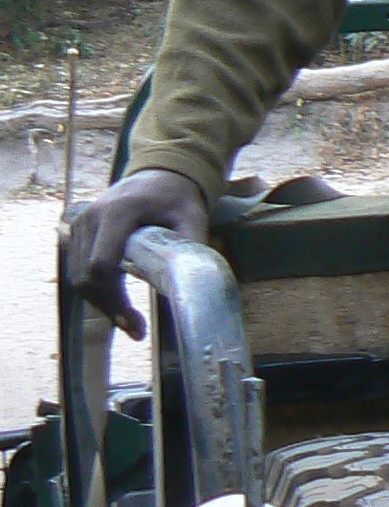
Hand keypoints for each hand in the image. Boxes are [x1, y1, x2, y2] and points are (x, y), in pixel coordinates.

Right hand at [67, 168, 211, 337]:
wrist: (158, 175)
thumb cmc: (178, 198)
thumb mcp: (194, 218)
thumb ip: (190, 247)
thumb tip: (188, 288)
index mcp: (118, 212)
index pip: (102, 264)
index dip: (113, 298)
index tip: (132, 323)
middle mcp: (91, 217)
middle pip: (85, 275)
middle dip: (107, 307)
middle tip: (135, 330)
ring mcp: (80, 224)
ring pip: (77, 275)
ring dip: (100, 303)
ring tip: (130, 323)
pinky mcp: (78, 232)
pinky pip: (78, 268)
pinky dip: (95, 290)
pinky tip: (118, 305)